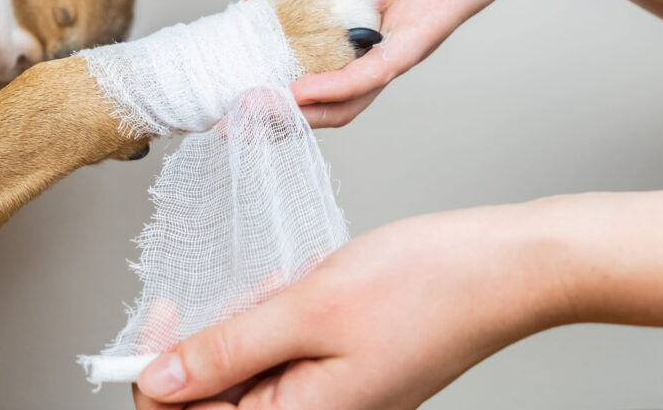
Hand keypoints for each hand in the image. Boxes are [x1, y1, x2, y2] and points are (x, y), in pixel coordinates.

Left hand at [132, 187, 662, 408]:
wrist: (505, 267)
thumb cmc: (427, 287)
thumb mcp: (309, 309)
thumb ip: (229, 349)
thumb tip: (161, 378)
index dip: (158, 371)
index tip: (160, 313)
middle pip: (218, 396)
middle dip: (216, 338)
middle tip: (244, 291)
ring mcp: (331, 395)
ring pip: (250, 367)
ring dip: (252, 320)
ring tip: (291, 285)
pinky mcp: (343, 368)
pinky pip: (285, 349)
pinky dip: (281, 314)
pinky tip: (306, 284)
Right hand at [243, 0, 566, 126]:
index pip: (290, 46)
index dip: (252, 64)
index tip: (213, 78)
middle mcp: (363, 30)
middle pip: (311, 87)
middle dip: (266, 109)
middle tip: (222, 121)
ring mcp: (390, 40)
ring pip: (339, 97)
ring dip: (292, 113)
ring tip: (247, 118)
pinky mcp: (419, 37)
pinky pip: (372, 74)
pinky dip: (334, 89)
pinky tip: (297, 95)